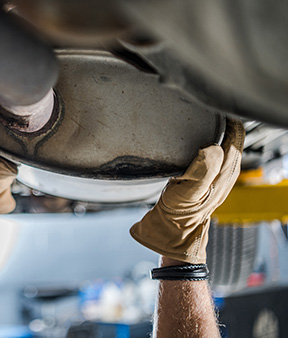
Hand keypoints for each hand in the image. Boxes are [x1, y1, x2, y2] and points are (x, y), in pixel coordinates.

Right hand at [130, 118, 244, 263]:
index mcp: (225, 171)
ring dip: (217, 131)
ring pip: (225, 144)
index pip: (236, 135)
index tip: (213, 108)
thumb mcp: (188, 191)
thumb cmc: (179, 213)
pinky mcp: (206, 178)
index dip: (228, 119)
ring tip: (202, 120)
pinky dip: (209, 142)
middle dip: (224, 121)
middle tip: (207, 109)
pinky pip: (214, 153)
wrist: (172, 231)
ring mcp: (217, 175)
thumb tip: (212, 146)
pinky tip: (195, 142)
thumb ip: (203, 168)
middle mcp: (225, 172)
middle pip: (233, 137)